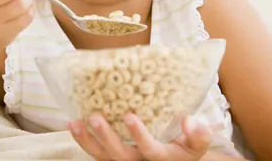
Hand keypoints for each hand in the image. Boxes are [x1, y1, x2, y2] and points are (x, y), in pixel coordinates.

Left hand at [69, 114, 210, 160]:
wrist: (174, 160)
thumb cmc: (186, 147)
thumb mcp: (197, 144)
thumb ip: (198, 134)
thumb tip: (188, 121)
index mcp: (161, 158)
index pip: (150, 151)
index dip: (139, 135)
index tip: (129, 116)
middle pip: (120, 156)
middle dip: (106, 137)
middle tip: (95, 117)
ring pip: (103, 157)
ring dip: (87, 140)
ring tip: (74, 123)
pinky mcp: (113, 158)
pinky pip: (96, 153)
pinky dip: (83, 140)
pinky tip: (73, 125)